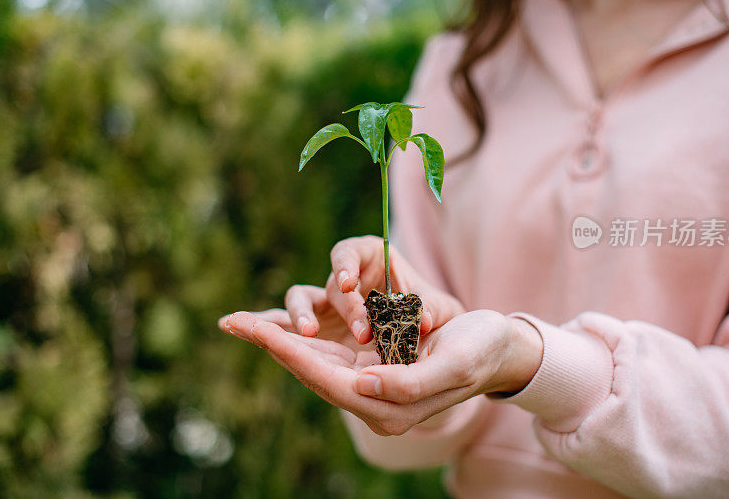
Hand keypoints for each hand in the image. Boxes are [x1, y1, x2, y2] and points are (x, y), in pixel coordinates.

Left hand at [218, 308, 542, 435]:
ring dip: (279, 340)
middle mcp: (372, 400)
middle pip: (310, 371)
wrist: (498, 348)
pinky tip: (277, 325)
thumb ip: (407, 383)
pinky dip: (300, 338)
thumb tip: (361, 385)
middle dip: (272, 344)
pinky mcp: (371, 367)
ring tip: (241, 322)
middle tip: (231, 321)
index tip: (257, 330)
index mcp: (388, 407)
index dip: (290, 353)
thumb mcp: (452, 365)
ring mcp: (370, 385)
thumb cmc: (480, 352)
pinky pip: (327, 354)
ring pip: (313, 362)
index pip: (327, 379)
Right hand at [286, 235, 463, 344]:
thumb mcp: (441, 308)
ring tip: (309, 334)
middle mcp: (345, 278)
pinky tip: (258, 335)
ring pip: (301, 301)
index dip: (344, 266)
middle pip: (333, 286)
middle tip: (363, 334)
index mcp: (370, 258)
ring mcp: (328, 304)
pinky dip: (273, 328)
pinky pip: (289, 325)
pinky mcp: (319, 328)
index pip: (347, 253)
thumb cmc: (433, 313)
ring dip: (301, 316)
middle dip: (346, 310)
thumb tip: (422, 320)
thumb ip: (431, 310)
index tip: (349, 285)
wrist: (429, 338)